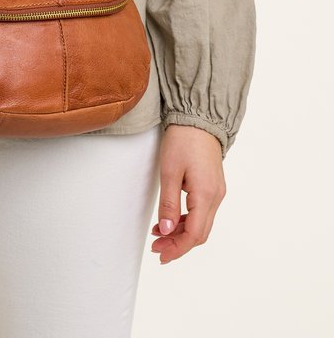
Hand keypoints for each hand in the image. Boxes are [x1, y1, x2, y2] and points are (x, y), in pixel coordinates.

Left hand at [150, 124, 225, 264]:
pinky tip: (170, 219)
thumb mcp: (169, 171)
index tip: (161, 254)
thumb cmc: (183, 140)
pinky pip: (201, 212)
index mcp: (206, 195)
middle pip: (199, 233)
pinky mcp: (212, 186)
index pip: (194, 234)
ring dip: (181, 233)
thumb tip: (166, 231)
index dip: (177, 248)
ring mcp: (216, 192)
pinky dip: (186, 220)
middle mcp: (215, 197)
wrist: (199, 118)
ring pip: (201, 224)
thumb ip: (168, 203)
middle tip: (157, 247)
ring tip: (158, 234)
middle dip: (178, 244)